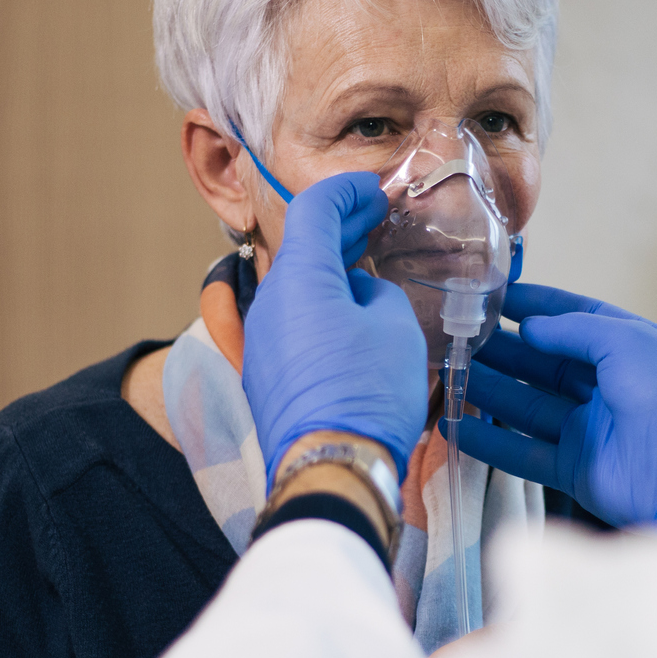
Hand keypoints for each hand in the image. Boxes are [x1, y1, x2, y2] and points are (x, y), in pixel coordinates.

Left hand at [243, 172, 427, 483]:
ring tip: (366, 265)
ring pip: (296, 287)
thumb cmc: (368, 395)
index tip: (372, 190)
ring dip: (330, 269)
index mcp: (299, 278)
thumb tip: (361, 295)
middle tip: (375, 218)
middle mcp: (269, 302)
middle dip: (339, 228)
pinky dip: (319, 304)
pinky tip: (348, 315)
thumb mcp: (396, 327)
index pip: (315, 209)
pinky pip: (291, 321)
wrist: (330, 468)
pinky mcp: (264, 372)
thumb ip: (378, 294)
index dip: (346, 192)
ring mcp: (261, 339)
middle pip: (301, 247)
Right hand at [449, 283, 656, 526]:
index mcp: (628, 349)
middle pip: (544, 365)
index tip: (497, 296)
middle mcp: (608, 388)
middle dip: (504, 350)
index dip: (537, 307)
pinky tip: (457, 428)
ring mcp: (590, 430)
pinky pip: (525, 454)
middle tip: (460, 336)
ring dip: (490, 392)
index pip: (575, 320)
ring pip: (528, 407)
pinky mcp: (575, 469)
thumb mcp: (626, 341)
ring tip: (447, 374)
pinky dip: (492, 444)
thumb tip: (530, 327)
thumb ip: (574, 330)